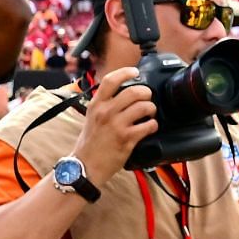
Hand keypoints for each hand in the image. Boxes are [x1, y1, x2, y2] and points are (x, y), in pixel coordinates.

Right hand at [70, 67, 157, 183]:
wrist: (85, 166)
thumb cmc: (90, 142)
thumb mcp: (92, 117)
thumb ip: (105, 104)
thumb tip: (123, 93)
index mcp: (96, 104)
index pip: (111, 80)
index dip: (126, 72)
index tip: (135, 72)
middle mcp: (106, 112)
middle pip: (135, 91)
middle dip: (147, 94)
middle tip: (147, 99)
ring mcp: (116, 125)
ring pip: (145, 107)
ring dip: (152, 110)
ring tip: (149, 115)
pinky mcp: (126, 139)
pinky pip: (149, 126)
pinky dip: (153, 126)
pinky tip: (149, 128)